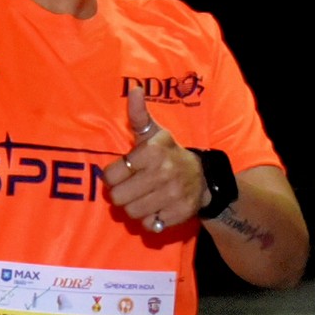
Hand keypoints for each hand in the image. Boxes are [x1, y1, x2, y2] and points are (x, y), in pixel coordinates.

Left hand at [103, 86, 207, 232]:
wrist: (203, 177)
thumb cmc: (169, 153)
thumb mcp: (153, 133)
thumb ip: (138, 115)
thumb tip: (134, 89)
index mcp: (153, 152)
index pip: (110, 175)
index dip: (113, 176)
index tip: (124, 172)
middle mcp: (163, 173)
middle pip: (118, 198)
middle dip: (121, 194)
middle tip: (130, 188)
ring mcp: (172, 196)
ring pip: (131, 213)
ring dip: (133, 207)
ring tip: (142, 197)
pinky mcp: (178, 214)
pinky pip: (149, 225)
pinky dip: (149, 219)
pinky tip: (156, 207)